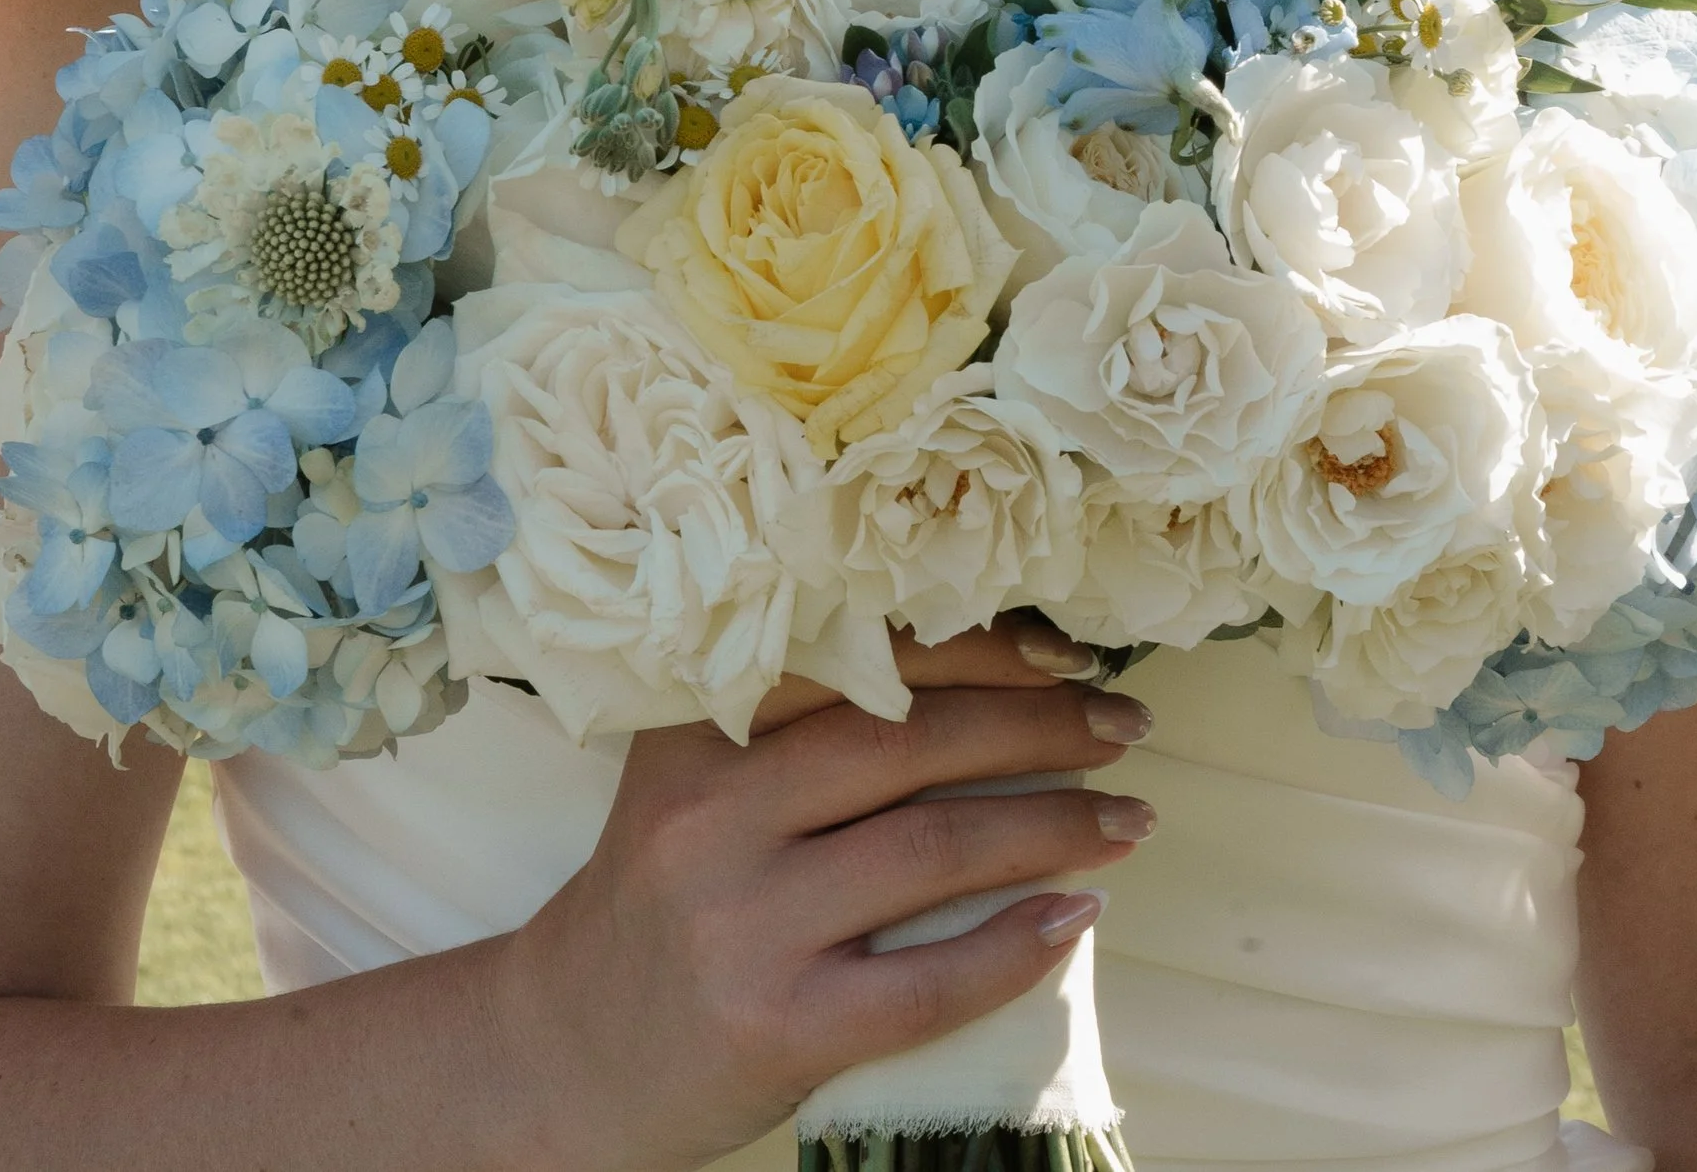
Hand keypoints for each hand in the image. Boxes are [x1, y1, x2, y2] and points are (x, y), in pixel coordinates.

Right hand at [490, 623, 1153, 1171]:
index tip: (1067, 650)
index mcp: (698, 729)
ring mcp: (745, 924)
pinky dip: (1013, 947)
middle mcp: (715, 815)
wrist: (569, 1050)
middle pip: (909, 742)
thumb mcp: (695, 778)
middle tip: (1125, 724)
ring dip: (1053, 825)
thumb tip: (985, 668)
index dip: (980, 647)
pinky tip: (1073, 918)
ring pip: (931, 850)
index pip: (861, 656)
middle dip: (1041, 725)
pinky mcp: (779, 1026)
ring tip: (1127, 816)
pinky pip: (925, 982)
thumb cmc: (663, 895)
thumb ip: (797, 720)